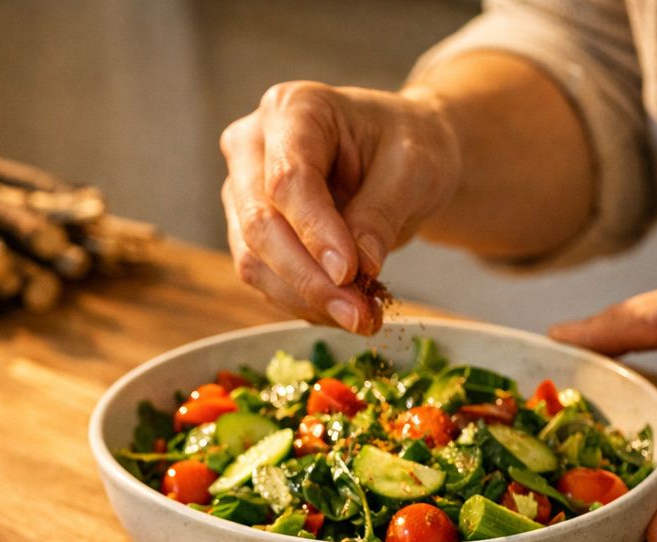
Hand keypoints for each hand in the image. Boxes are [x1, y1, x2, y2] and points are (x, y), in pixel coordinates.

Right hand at [219, 81, 459, 332]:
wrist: (400, 156)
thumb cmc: (408, 145)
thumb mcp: (415, 166)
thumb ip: (382, 211)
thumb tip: (357, 268)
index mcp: (293, 109)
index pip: (288, 178)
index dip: (315, 231)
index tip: (350, 274)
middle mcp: (251, 146)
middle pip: (261, 224)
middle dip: (308, 279)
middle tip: (357, 316)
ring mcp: (242, 191)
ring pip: (254, 260)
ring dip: (306, 299)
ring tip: (361, 318)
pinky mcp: (246, 232)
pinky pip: (264, 279)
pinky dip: (304, 303)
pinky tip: (344, 311)